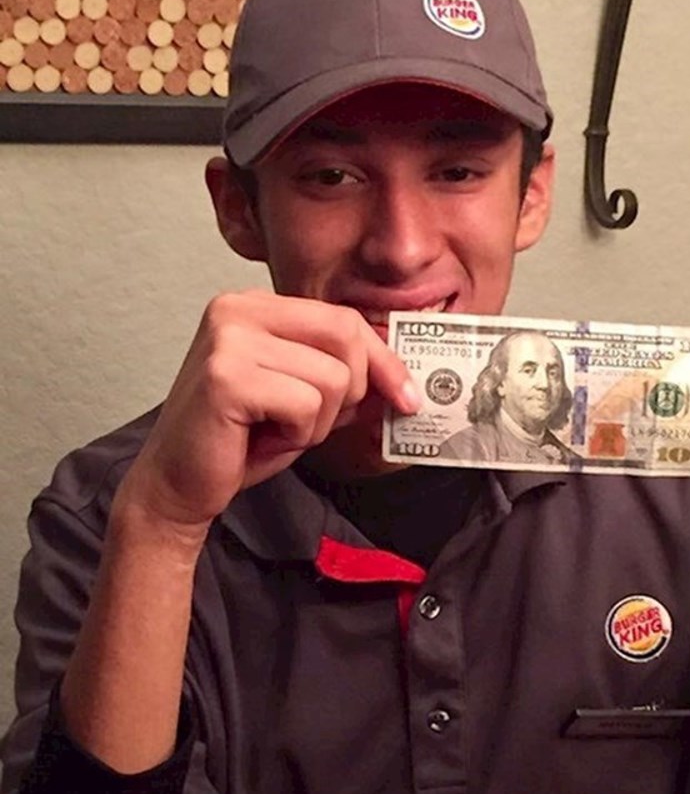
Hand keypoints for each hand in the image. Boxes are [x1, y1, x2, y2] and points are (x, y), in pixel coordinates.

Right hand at [119, 291, 419, 532]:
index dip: (384, 360)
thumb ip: (344, 380)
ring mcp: (229, 338)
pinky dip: (296, 435)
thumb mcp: (303, 401)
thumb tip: (402, 380)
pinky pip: (306, 404)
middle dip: (354, 391)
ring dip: (317, 422)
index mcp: (256, 306)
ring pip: (333, 377)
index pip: (343, 319)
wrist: (177, 487)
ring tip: (277, 432)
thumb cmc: (237, 443)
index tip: (407, 396)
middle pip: (346, 335)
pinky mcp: (226, 375)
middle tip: (315, 424)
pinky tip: (261, 439)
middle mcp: (238, 309)